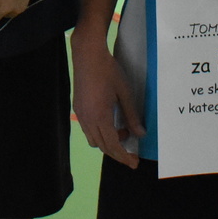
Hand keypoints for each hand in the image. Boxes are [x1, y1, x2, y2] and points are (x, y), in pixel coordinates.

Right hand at [71, 34, 142, 166]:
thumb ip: (132, 116)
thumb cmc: (108, 71)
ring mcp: (80, 114)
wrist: (88, 55)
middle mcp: (87, 119)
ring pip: (93, 140)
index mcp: (100, 117)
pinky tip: (110, 122)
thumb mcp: (124, 93)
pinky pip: (88, 129)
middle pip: (102, 147)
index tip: (134, 162)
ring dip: (108, 142)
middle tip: (131, 153)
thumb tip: (140, 134)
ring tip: (122, 131)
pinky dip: (100, 133)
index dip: (124, 157)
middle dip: (117, 153)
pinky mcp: (77, 108)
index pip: (113, 146)